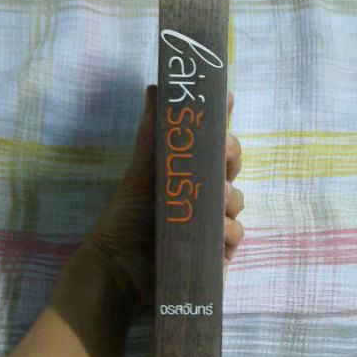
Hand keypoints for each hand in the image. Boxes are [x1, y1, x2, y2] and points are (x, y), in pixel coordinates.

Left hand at [80, 84, 244, 312]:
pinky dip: (228, 232)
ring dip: (229, 199)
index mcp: (187, 172)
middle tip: (222, 158)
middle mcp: (203, 194)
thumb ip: (151, 134)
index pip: (212, 143)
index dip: (222, 121)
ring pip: (237, 201)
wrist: (119, 268)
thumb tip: (154, 88)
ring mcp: (213, 222)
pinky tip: (216, 235)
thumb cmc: (127, 218)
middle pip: (231, 167)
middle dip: (231, 158)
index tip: (229, 100)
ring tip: (214, 204)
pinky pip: (236, 234)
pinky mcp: (219, 250)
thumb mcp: (140, 172)